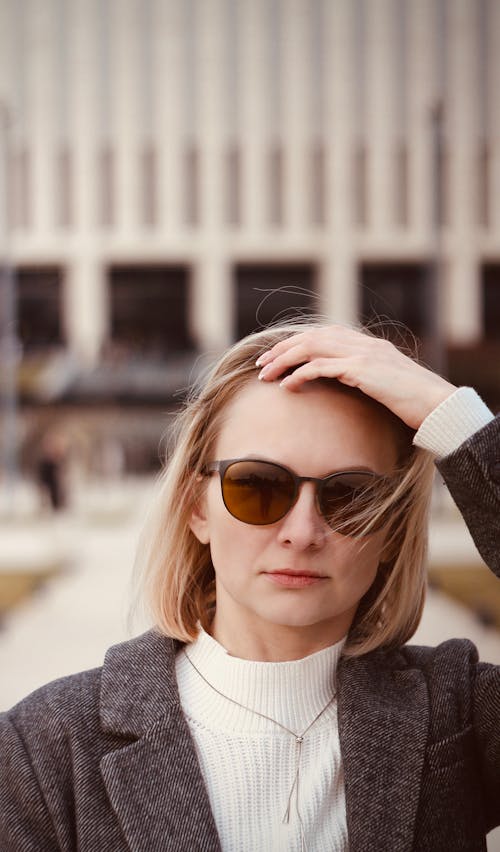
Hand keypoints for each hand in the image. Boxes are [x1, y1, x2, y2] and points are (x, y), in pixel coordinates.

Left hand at [256, 326, 456, 429]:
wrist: (435, 404)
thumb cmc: (413, 400)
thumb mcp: (384, 384)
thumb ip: (364, 377)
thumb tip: (343, 384)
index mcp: (367, 344)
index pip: (323, 334)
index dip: (296, 343)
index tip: (276, 357)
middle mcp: (362, 343)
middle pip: (311, 337)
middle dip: (282, 349)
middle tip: (261, 365)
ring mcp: (362, 354)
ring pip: (311, 347)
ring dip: (284, 360)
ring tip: (265, 375)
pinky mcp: (361, 369)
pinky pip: (321, 367)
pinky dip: (299, 374)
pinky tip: (286, 386)